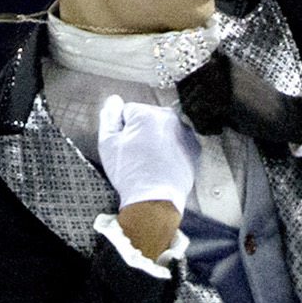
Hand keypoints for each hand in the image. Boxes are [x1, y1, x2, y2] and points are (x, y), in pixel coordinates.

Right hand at [96, 97, 201, 215]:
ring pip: (163, 130)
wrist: (155, 201)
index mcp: (146, 114)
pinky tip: (162, 165)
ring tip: (149, 162)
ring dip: (156, 140)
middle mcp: (169, 118)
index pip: (128, 111)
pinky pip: (178, 143)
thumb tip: (113, 102)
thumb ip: (109, 117)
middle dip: (140, 132)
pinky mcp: (193, 148)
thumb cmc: (131, 175)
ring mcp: (184, 133)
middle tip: (136, 156)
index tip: (124, 146)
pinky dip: (171, 150)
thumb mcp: (108, 145)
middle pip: (148, 119)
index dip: (122, 129)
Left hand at [179, 51, 301, 153]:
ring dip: (199, 121)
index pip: (185, 76)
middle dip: (193, 112)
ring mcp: (223, 78)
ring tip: (216, 127)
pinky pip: (200, 114)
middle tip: (210, 123)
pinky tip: (220, 129)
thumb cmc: (254, 108)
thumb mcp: (227, 92)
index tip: (202, 112)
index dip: (188, 99)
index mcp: (219, 60)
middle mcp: (219, 64)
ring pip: (190, 103)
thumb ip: (206, 91)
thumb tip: (182, 102)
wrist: (283, 115)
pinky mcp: (226, 95)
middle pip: (184, 90)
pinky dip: (205, 127)